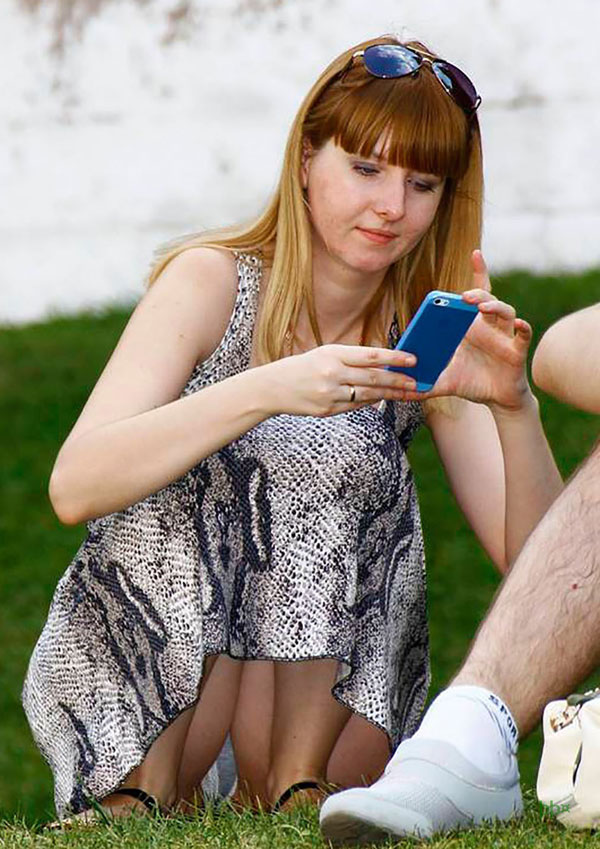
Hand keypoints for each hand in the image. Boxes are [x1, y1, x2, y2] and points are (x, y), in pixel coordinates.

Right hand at [256, 344, 418, 417]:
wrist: (271, 388)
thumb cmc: (302, 367)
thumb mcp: (324, 355)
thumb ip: (350, 361)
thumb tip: (381, 367)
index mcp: (332, 354)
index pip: (369, 355)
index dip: (394, 358)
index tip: (413, 359)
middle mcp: (331, 374)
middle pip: (372, 378)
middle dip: (398, 380)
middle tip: (416, 382)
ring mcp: (329, 394)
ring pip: (367, 394)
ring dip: (390, 394)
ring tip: (407, 392)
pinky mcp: (326, 410)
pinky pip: (355, 406)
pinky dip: (370, 401)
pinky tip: (382, 398)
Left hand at [403, 251, 533, 410]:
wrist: (495, 399)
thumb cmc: (472, 382)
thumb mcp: (445, 380)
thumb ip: (425, 380)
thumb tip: (400, 387)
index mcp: (472, 326)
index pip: (477, 294)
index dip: (479, 272)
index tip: (476, 253)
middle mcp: (490, 326)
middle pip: (488, 300)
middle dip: (478, 293)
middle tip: (464, 297)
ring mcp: (505, 337)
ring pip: (506, 313)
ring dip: (496, 307)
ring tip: (483, 307)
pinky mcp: (517, 351)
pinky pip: (523, 335)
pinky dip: (523, 328)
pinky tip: (519, 324)